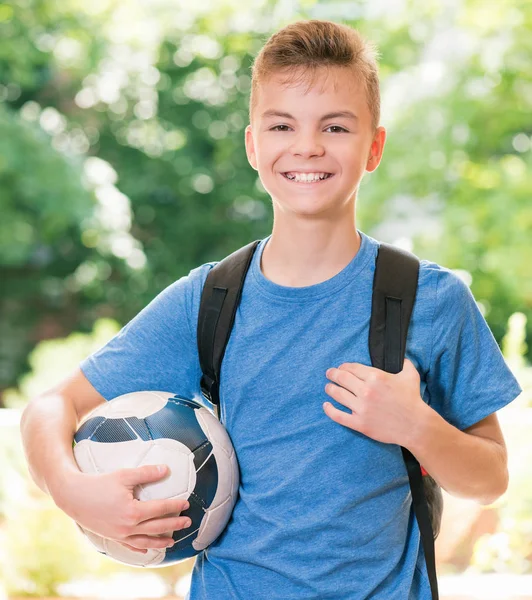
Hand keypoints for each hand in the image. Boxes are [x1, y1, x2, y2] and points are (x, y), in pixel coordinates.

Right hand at [54, 465, 190, 553]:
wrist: (73, 496)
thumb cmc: (100, 483)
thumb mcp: (124, 475)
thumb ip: (147, 473)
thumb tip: (166, 469)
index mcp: (133, 511)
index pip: (161, 508)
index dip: (175, 506)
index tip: (186, 503)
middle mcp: (128, 527)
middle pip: (157, 527)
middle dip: (174, 524)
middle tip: (188, 521)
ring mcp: (119, 534)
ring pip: (145, 541)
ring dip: (160, 542)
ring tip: (173, 540)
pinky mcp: (112, 537)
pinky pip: (129, 546)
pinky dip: (140, 548)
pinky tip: (147, 550)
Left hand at [323, 358, 427, 446]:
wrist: (415, 425)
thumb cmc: (413, 400)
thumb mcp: (411, 375)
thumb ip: (405, 363)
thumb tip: (402, 357)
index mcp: (376, 377)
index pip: (352, 368)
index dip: (343, 367)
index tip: (340, 368)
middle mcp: (366, 391)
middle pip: (342, 378)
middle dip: (333, 374)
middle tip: (329, 374)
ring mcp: (361, 408)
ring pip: (338, 394)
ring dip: (330, 389)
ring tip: (328, 387)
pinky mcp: (359, 423)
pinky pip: (338, 416)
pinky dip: (329, 410)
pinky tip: (326, 405)